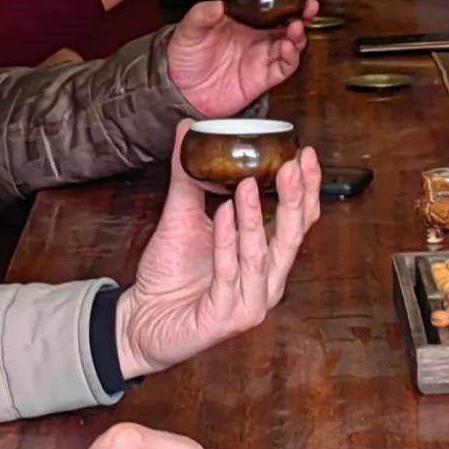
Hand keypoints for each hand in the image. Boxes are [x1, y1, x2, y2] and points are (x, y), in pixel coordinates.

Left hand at [117, 150, 323, 376]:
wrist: (140, 319)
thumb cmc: (169, 274)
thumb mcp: (182, 215)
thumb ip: (190, 175)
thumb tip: (189, 129)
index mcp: (267, 259)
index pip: (299, 222)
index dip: (307, 189)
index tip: (305, 153)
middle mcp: (267, 282)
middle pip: (292, 238)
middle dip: (294, 199)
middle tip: (291, 165)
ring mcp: (249, 303)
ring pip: (261, 255)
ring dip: (256, 218)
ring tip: (248, 184)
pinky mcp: (225, 318)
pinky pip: (228, 274)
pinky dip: (226, 242)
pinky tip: (223, 214)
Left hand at [165, 0, 307, 117]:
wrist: (180, 91)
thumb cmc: (185, 58)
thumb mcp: (188, 31)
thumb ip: (201, 16)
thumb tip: (216, 5)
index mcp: (242, 23)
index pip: (269, 9)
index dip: (284, 1)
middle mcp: (255, 39)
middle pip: (286, 25)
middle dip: (301, 16)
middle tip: (308, 8)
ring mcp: (260, 58)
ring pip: (290, 45)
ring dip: (298, 36)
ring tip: (296, 28)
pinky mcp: (262, 79)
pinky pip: (284, 67)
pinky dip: (291, 58)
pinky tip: (289, 48)